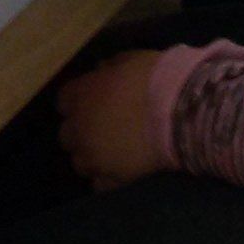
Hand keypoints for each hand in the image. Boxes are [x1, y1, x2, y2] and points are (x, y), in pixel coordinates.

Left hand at [55, 54, 167, 190]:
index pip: (63, 102)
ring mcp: (93, 157)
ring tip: (112, 152)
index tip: (93, 101)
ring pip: (80, 162)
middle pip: (67, 135)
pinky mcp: (111, 179)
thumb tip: (101, 71)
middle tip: (102, 128)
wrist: (180, 112)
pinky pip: (99, 183)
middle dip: (81, 131)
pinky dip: (107, 177)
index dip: (79, 101)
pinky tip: (121, 169)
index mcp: (80, 96)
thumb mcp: (129, 60)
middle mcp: (79, 129)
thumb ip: (109, 68)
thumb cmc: (154, 79)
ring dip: (91, 155)